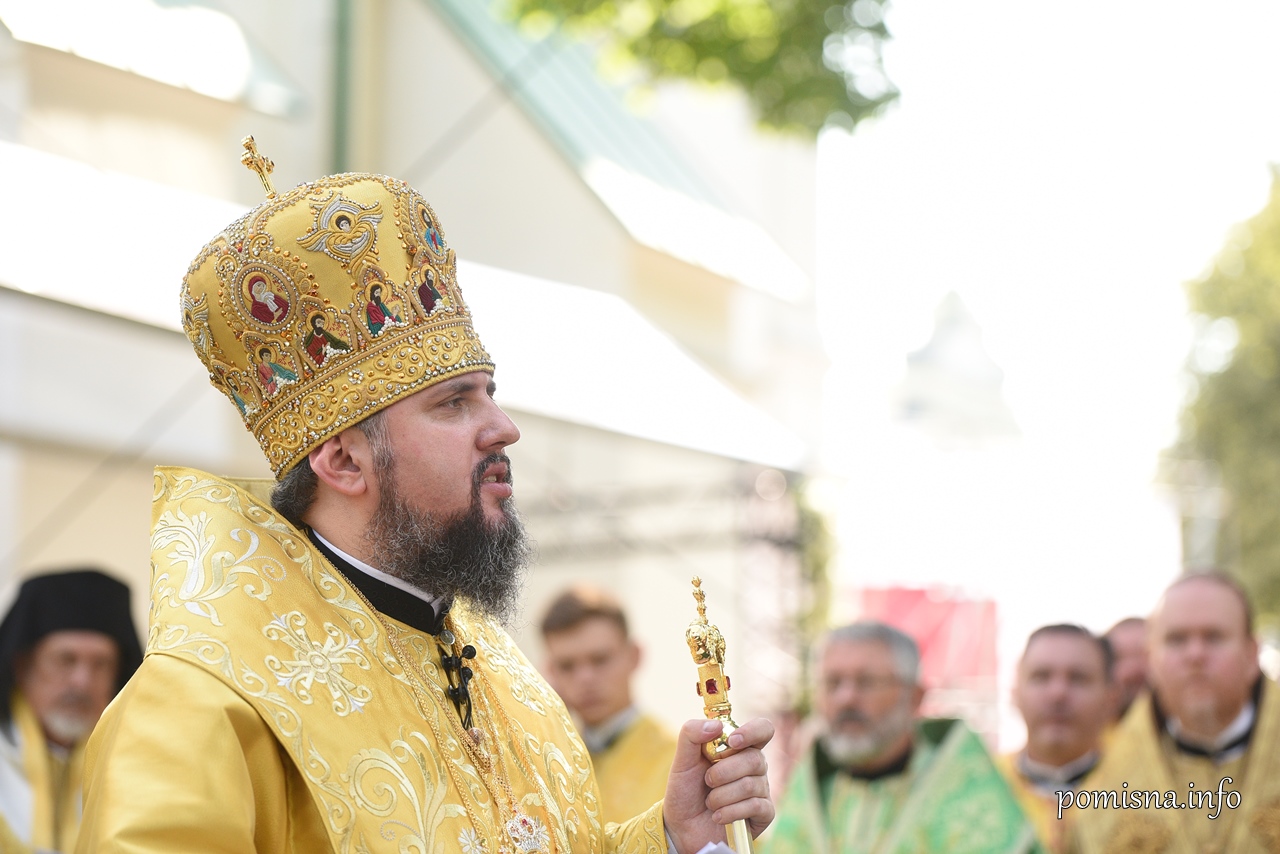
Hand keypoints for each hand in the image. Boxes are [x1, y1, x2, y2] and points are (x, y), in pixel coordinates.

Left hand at [663, 717, 774, 853]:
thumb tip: (716, 725)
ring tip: (710, 802)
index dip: (752, 732)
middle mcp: (754, 766)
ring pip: (751, 785)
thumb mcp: (682, 760)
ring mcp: (761, 790)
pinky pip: (756, 807)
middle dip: (723, 772)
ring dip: (721, 796)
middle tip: (707, 781)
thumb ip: (691, 734)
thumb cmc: (686, 790)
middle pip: (755, 759)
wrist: (682, 826)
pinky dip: (731, 812)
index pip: (763, 729)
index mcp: (740, 747)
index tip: (732, 741)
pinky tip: (718, 816)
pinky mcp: (763, 814)